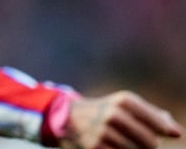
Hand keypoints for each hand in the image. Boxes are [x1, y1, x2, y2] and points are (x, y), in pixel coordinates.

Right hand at [61, 91, 182, 148]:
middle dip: (149, 145)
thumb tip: (176, 132)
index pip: (157, 122)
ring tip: (125, 142)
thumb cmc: (107, 112)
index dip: (165, 129)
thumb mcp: (127, 106)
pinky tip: (115, 146)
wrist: (70, 117)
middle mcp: (113, 114)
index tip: (172, 133)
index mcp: (124, 101)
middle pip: (150, 142)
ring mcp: (103, 132)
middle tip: (141, 141)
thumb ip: (153, 115)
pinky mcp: (95, 147)